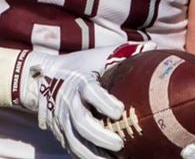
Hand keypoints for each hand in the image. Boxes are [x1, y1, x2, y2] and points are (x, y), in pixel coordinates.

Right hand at [18, 42, 154, 158]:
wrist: (42, 77)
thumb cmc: (79, 65)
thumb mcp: (97, 56)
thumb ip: (123, 51)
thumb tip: (152, 46)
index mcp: (80, 81)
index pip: (91, 93)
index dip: (104, 102)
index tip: (119, 111)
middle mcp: (69, 102)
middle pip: (81, 123)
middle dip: (100, 136)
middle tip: (119, 145)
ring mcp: (62, 120)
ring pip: (75, 141)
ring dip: (93, 154)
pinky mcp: (60, 132)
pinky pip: (72, 148)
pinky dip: (86, 157)